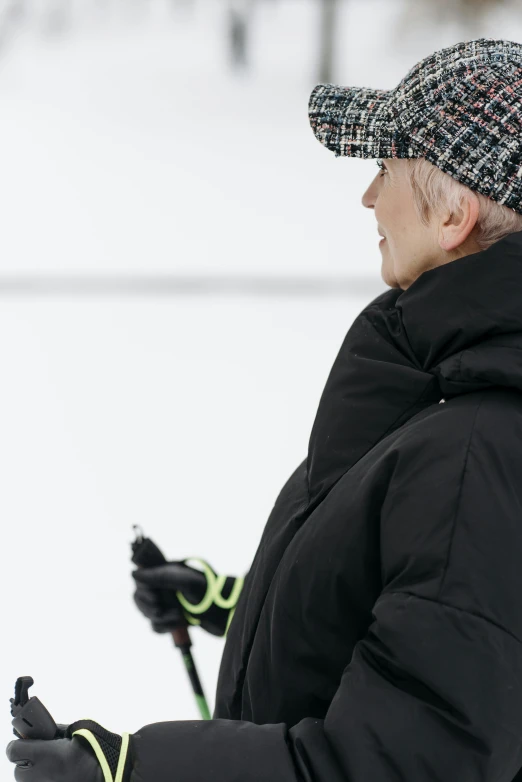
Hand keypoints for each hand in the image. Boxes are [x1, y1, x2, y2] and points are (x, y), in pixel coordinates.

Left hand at [6, 720, 130, 781]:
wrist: (112, 773)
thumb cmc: (97, 749)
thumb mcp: (77, 731)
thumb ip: (55, 731)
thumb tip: (41, 732)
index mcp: (47, 756)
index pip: (14, 750)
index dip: (19, 743)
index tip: (28, 739)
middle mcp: (42, 776)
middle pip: (18, 769)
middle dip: (27, 759)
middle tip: (43, 752)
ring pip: (28, 781)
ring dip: (34, 772)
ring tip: (52, 765)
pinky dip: (45, 779)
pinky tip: (58, 773)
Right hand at [132, 557, 243, 636]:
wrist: (226, 612)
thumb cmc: (208, 592)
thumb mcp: (184, 581)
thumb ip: (159, 576)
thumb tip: (133, 574)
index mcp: (167, 572)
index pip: (142, 579)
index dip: (143, 589)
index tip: (155, 596)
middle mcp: (165, 586)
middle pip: (140, 597)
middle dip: (148, 606)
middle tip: (160, 609)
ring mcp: (169, 602)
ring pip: (147, 613)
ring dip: (158, 617)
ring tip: (175, 616)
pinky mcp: (173, 619)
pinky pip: (156, 626)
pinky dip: (164, 627)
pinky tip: (178, 623)